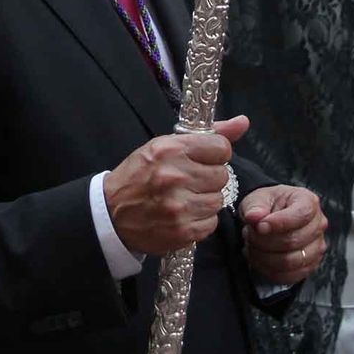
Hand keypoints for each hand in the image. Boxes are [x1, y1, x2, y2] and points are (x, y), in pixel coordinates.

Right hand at [104, 115, 249, 256]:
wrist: (111, 214)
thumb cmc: (139, 175)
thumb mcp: (165, 146)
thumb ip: (207, 135)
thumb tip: (243, 122)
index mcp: (170, 149)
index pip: (221, 148)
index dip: (213, 155)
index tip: (201, 160)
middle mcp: (175, 176)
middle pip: (222, 175)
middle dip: (208, 178)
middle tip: (188, 181)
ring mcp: (179, 206)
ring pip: (218, 200)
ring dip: (205, 200)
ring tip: (184, 198)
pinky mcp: (182, 231)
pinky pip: (211, 223)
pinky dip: (200, 220)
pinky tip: (183, 215)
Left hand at [240, 184, 326, 285]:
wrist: (269, 219)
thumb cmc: (267, 206)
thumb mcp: (257, 199)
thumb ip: (255, 206)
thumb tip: (253, 216)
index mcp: (308, 202)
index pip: (301, 215)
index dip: (279, 223)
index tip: (260, 226)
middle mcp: (318, 224)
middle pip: (294, 240)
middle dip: (264, 241)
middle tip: (249, 234)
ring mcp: (316, 247)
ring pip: (290, 261)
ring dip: (264, 257)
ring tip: (252, 246)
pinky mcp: (309, 265)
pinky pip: (289, 276)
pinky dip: (268, 270)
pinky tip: (258, 258)